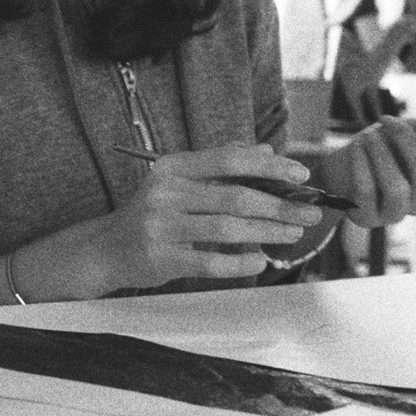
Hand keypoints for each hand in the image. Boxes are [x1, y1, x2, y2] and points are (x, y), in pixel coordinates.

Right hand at [75, 143, 320, 291]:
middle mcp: (164, 193)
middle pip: (234, 196)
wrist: (105, 249)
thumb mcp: (177, 182)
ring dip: (267, 232)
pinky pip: (212, 263)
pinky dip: (242, 264)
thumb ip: (219, 166)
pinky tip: (259, 261)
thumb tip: (265, 151)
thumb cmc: (150, 214)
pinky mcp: (162, 259)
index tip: (301, 175)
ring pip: (228, 229)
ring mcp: (161, 227)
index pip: (228, 159)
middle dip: (280, 205)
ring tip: (292, 233)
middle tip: (310, 212)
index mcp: (171, 168)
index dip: (269, 166)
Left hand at [321, 116, 415, 227]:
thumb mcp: (407, 132)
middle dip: (407, 143)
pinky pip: (366, 192)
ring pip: (397, 190)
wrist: (340, 165)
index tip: (400, 119)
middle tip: (386, 120)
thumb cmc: (381, 146)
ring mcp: (394, 215)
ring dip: (382, 157)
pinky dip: (362, 164)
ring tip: (368, 135)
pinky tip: (356, 146)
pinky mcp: (366, 218)